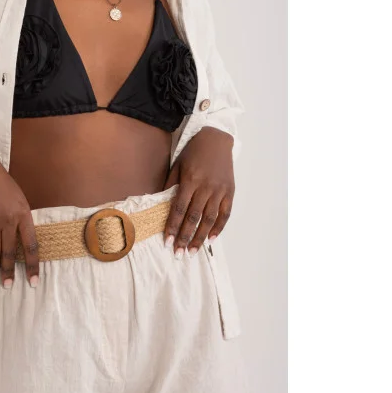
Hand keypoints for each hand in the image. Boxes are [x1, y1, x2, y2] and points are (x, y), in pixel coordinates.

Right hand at [0, 138, 38, 287]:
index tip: (33, 281)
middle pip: (11, 252)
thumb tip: (22, 240)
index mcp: (23, 213)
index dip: (33, 265)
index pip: (31, 245)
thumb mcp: (17, 197)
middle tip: (10, 286)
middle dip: (11, 271)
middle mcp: (8, 219)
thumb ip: (21, 218)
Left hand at [163, 127, 234, 257]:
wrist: (217, 138)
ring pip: (210, 219)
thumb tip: (161, 206)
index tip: (167, 242)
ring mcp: (220, 190)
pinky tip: (211, 239)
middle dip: (186, 237)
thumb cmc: (193, 152)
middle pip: (194, 218)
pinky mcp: (230, 191)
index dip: (173, 227)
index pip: (179, 209)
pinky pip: (225, 213)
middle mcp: (206, 187)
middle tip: (179, 254)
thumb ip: (170, 186)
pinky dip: (219, 227)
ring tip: (193, 251)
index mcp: (190, 181)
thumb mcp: (177, 165)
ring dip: (201, 237)